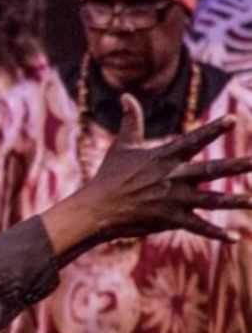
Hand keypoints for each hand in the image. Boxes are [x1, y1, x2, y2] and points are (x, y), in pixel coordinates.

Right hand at [42, 94, 251, 261]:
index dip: (213, 129)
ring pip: (211, 201)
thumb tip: (124, 94)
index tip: (232, 120)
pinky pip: (197, 227)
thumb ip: (130, 120)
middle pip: (211, 170)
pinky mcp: (169, 220)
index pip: (193, 140)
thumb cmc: (109, 176)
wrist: (96, 209)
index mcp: (164, 158)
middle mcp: (172, 177)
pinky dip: (216, 234)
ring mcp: (172, 200)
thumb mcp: (121, 146)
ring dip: (235, 201)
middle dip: (237, 166)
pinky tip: (234, 238)